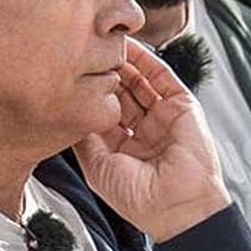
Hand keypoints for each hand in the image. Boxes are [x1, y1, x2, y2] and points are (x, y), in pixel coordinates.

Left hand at [77, 38, 233, 242]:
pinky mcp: (181, 106)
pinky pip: (162, 76)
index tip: (68, 75)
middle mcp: (142, 132)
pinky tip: (129, 47)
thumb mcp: (97, 167)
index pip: (102, 112)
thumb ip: (83, 137)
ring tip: (103, 43)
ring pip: (138, 81)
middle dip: (102, 74)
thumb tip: (69, 109)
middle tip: (84, 53)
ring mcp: (162, 118)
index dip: (87, 94)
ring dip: (121, 62)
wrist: (177, 206)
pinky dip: (146, 59)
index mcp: (122, 149)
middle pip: (119, 93)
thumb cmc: (140, 199)